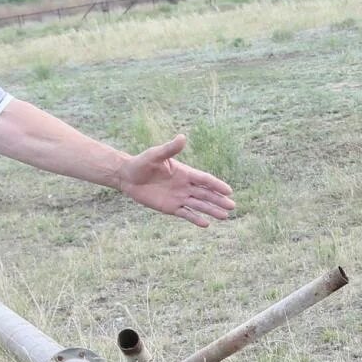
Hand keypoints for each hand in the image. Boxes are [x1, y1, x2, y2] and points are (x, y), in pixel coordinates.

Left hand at [119, 134, 235, 227]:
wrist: (128, 177)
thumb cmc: (142, 163)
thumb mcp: (155, 154)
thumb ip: (170, 148)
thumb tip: (182, 137)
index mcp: (185, 172)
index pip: (204, 180)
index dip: (217, 185)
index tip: (229, 191)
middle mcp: (185, 186)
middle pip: (206, 194)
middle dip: (219, 200)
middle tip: (232, 206)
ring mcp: (178, 197)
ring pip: (199, 205)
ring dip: (211, 210)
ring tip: (225, 216)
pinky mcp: (170, 207)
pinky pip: (185, 213)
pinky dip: (195, 219)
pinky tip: (206, 224)